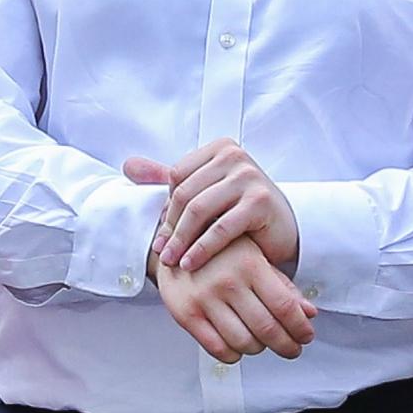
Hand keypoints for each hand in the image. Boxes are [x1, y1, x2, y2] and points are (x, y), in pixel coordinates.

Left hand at [125, 140, 298, 274]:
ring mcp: (250, 176)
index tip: (162, 233)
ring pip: (199, 210)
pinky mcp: (260, 201)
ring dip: (181, 240)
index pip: (177, 176)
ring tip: (172, 262)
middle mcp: (235, 156)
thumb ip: (168, 178)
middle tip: (162, 253)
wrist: (283, 230)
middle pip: (185, 193)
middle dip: (170, 227)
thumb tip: (129, 165)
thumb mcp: (205, 192)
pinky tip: (191, 264)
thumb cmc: (241, 212)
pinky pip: (220, 228)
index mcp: (220, 148)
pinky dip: (202, 248)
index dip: (166, 207)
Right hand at [155, 232, 314, 362]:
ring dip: (259, 349)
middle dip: (286, 345)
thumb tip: (309, 313)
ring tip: (262, 344)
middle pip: (267, 329)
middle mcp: (228, 281)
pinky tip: (238, 349)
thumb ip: (283, 287)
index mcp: (250, 265)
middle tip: (293, 350)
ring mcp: (204, 299)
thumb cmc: (222, 254)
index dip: (300, 328)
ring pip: (243, 342)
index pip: (285, 307)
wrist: (176, 245)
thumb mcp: (256, 260)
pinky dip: (233, 355)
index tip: (306, 337)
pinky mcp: (186, 314)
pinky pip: (216, 348)